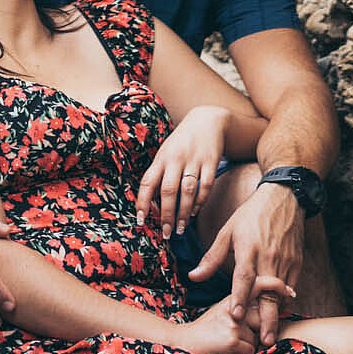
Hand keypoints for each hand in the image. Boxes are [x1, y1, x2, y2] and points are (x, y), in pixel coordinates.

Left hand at [137, 105, 227, 236]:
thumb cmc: (181, 142)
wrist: (208, 120)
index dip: (143, 202)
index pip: (148, 183)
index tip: (141, 220)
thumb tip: (151, 202)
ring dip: (183, 213)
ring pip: (188, 191)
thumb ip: (159, 174)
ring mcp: (194, 160)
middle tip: (166, 233)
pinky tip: (194, 212)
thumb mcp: (165, 153)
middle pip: (168, 191)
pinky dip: (200, 202)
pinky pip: (206, 186)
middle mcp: (176, 159)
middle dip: (166, 215)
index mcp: (161, 158)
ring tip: (180, 228)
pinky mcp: (211, 162)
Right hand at [173, 274, 294, 353]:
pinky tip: (225, 349)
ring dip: (247, 345)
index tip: (290, 291)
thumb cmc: (207, 330)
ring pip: (258, 338)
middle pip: (263, 318)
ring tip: (227, 342)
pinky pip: (250, 351)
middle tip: (236, 333)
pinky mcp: (233, 338)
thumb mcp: (223, 311)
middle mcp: (234, 306)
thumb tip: (267, 314)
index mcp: (232, 298)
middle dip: (258, 330)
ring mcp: (234, 322)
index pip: (259, 284)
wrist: (184, 342)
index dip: (276, 286)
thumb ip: (243, 308)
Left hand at [189, 183, 304, 348]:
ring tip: (271, 334)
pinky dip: (286, 301)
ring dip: (277, 315)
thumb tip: (193, 277)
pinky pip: (291, 286)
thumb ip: (212, 258)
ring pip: (282, 294)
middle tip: (264, 341)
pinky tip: (279, 314)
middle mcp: (269, 257)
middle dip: (266, 320)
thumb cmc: (251, 215)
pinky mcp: (297, 261)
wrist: (285, 197)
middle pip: (268, 294)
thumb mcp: (227, 232)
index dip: (239, 298)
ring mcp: (286, 260)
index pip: (244, 277)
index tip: (236, 316)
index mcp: (249, 249)